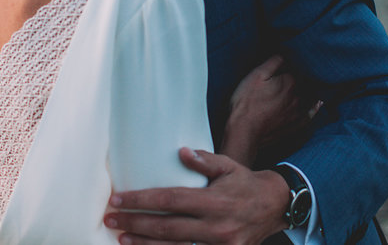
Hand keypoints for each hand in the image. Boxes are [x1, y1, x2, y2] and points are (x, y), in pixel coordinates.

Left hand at [105, 148, 289, 244]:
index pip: (170, 200)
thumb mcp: (228, 166)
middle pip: (166, 227)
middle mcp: (216, 226)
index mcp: (214, 201)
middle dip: (135, 224)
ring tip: (121, 239)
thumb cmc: (246, 183)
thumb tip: (180, 151)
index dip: (142, 200)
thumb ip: (204, 161)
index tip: (119, 198)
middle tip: (111, 219)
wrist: (276, 207)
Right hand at [221, 54, 320, 167]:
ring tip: (307, 84)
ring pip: (307, 96)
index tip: (285, 66)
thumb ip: (273, 62)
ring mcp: (297, 111)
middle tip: (291, 75)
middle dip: (299, 78)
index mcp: (289, 81)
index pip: (295, 69)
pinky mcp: (295, 124)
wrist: (245, 130)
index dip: (289, 66)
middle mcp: (297, 96)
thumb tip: (284, 55)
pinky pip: (309, 115)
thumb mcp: (257, 75)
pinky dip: (315, 108)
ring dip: (307, 90)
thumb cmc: (248, 101)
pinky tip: (318, 104)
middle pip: (302, 83)